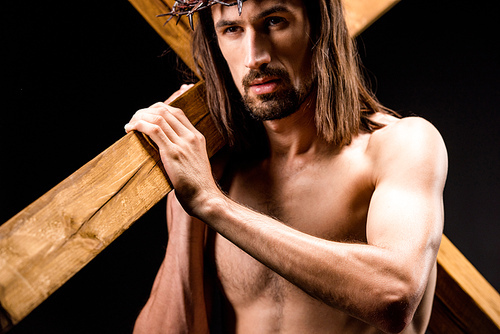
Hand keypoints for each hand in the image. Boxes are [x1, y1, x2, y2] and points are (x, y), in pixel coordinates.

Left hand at [125, 84, 219, 215]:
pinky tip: (130, 129)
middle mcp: (191, 137)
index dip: (157, 110)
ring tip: (129, 125)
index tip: (145, 117)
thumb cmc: (197, 187)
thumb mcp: (194, 164)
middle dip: (145, 111)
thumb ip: (183, 154)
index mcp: (197, 138)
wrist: (205, 198)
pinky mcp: (173, 153)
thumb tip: (164, 152)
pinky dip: (139, 125)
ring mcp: (183, 144)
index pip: (176, 112)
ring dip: (139, 117)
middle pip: (165, 111)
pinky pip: (154, 130)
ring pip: (158, 117)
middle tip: (133, 120)